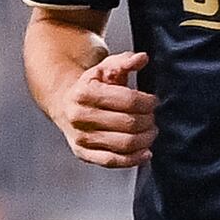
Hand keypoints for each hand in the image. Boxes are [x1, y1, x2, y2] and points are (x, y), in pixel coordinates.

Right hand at [57, 51, 155, 167]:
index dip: (148, 102)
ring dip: (145, 139)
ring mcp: (80, 137)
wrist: (65, 103)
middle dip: (149, 121)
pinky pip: (113, 161)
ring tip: (150, 131)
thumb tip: (142, 58)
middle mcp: (79, 117)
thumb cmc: (91, 86)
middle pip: (129, 123)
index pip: (128, 101)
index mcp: (83, 93)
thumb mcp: (104, 68)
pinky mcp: (83, 153)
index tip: (153, 102)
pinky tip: (145, 152)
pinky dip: (134, 159)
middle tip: (152, 117)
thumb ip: (124, 62)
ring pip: (125, 144)